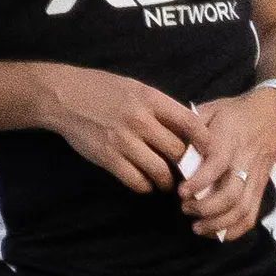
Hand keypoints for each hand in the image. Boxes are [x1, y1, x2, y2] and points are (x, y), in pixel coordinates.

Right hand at [30, 64, 205, 192]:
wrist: (62, 95)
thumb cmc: (103, 90)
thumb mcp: (137, 88)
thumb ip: (162, 108)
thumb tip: (192, 129)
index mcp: (151, 99)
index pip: (191, 123)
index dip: (206, 142)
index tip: (213, 153)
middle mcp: (139, 120)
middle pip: (178, 151)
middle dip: (186, 166)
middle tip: (190, 174)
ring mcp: (122, 140)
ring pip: (160, 171)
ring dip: (167, 182)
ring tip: (168, 183)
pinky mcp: (107, 157)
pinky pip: (136, 181)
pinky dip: (145, 186)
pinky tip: (146, 184)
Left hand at [177, 85, 275, 239]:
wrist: (272, 115)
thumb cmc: (234, 113)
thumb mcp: (210, 110)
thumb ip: (191, 130)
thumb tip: (171, 148)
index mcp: (230, 141)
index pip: (217, 166)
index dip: (199, 182)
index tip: (180, 192)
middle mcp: (244, 163)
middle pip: (231, 195)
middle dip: (206, 208)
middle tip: (185, 210)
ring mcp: (255, 178)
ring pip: (242, 209)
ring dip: (219, 223)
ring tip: (197, 227)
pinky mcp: (261, 188)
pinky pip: (252, 214)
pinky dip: (235, 229)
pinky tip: (217, 234)